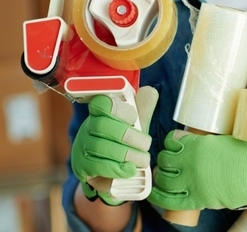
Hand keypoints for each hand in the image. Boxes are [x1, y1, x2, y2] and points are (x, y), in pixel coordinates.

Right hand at [71, 86, 157, 204]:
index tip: (134, 118)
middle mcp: (88, 126)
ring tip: (143, 159)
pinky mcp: (81, 166)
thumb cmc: (125, 141)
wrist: (112, 170)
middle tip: (146, 145)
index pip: (103, 103)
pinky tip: (130, 169)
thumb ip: (143, 107)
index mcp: (101, 111)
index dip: (120, 110)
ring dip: (127, 154)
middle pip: (102, 126)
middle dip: (129, 136)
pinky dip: (117, 168)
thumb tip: (149, 91)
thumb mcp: (136, 123)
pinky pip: (97, 166)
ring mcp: (82, 146)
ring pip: (100, 146)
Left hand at [148, 130, 246, 210]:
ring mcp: (191, 180)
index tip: (173, 146)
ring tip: (162, 177)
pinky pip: (169, 199)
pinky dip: (159, 197)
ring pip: (163, 178)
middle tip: (168, 163)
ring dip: (160, 177)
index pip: (171, 140)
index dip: (170, 143)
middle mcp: (189, 161)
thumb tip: (200, 149)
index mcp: (197, 144)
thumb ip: (207, 146)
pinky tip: (156, 194)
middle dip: (164, 160)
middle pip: (164, 159)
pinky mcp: (196, 198)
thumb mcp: (223, 141)